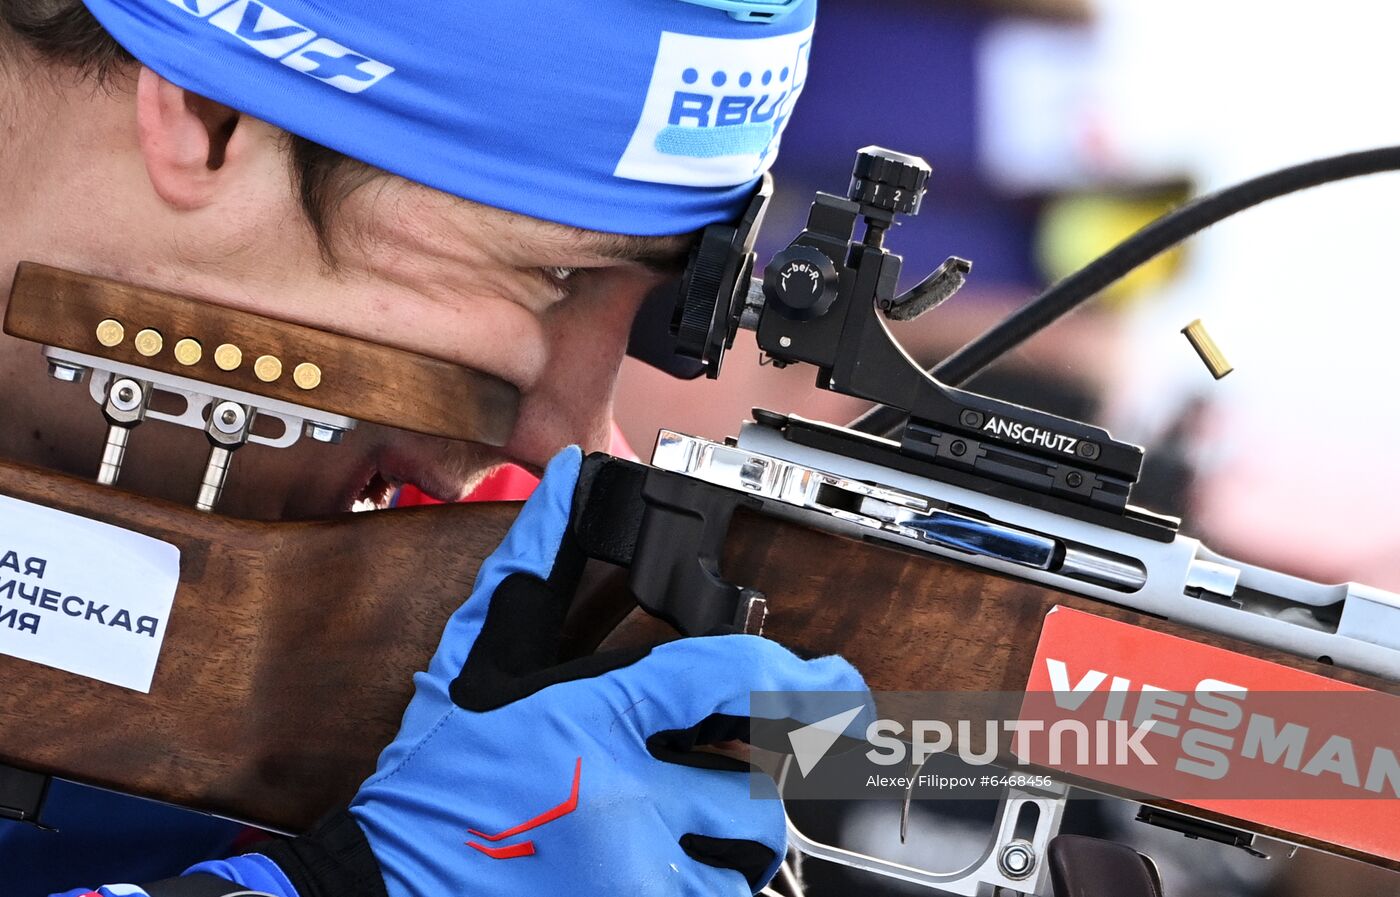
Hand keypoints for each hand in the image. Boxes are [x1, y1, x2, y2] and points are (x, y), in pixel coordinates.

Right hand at [183, 447, 869, 896]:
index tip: (844, 683)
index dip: (808, 676)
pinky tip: (673, 864)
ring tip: (698, 819)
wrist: (385, 886)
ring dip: (738, 832)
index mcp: (595, 719)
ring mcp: (634, 876)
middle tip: (741, 761)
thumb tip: (567, 482)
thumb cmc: (434, 781)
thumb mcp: (477, 662)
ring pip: (749, 851)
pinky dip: (708, 881)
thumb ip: (535, 568)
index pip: (736, 681)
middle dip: (758, 769)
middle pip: (759, 779)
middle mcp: (628, 801)